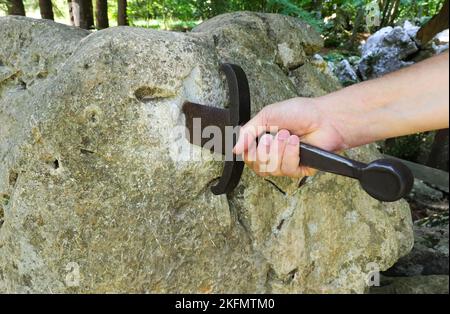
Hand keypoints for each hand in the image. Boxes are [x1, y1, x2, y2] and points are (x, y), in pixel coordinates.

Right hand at [233, 97, 347, 177]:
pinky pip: (286, 169)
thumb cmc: (300, 112)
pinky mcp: (299, 170)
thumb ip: (248, 131)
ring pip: (270, 168)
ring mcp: (285, 164)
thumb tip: (234, 149)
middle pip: (256, 165)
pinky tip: (296, 144)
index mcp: (263, 142)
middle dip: (265, 148)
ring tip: (288, 136)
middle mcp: (272, 155)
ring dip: (279, 150)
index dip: (249, 150)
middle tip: (273, 135)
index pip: (246, 156)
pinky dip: (290, 154)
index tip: (257, 138)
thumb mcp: (267, 115)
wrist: (324, 117)